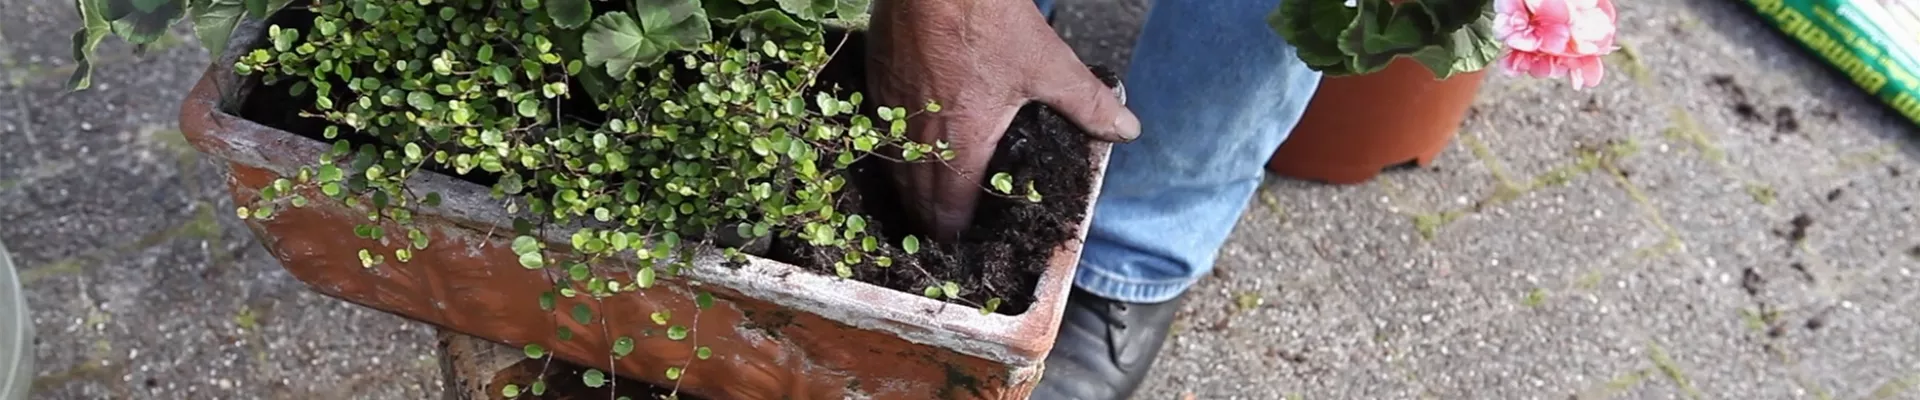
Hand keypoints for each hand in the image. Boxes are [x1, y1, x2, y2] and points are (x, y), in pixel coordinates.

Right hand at [866, 0, 1140, 240]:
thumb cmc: (989, 20)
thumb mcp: (1047, 64)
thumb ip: (1086, 103)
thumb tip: (1125, 128)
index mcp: (960, 144)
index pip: (948, 211)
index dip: (954, 233)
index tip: (962, 243)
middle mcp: (918, 137)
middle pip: (916, 198)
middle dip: (929, 219)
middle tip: (944, 231)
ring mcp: (891, 110)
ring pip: (894, 168)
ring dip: (909, 188)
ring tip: (923, 199)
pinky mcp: (876, 82)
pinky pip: (881, 133)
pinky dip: (893, 149)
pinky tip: (905, 144)